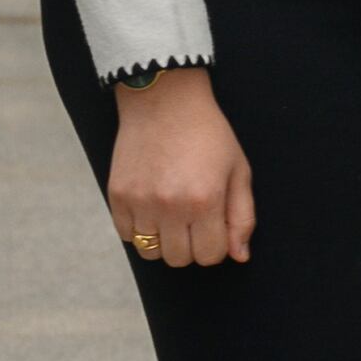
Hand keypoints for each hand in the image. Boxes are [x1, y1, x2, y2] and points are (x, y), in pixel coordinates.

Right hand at [104, 70, 254, 268]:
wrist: (164, 102)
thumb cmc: (209, 135)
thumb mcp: (238, 171)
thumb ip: (242, 217)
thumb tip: (240, 257)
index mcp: (205, 200)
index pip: (210, 255)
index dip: (217, 246)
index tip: (216, 227)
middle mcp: (170, 206)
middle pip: (179, 259)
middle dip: (192, 246)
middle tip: (195, 221)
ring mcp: (139, 202)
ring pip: (151, 252)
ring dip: (165, 241)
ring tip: (173, 215)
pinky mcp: (117, 196)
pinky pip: (127, 236)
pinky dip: (140, 230)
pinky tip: (152, 208)